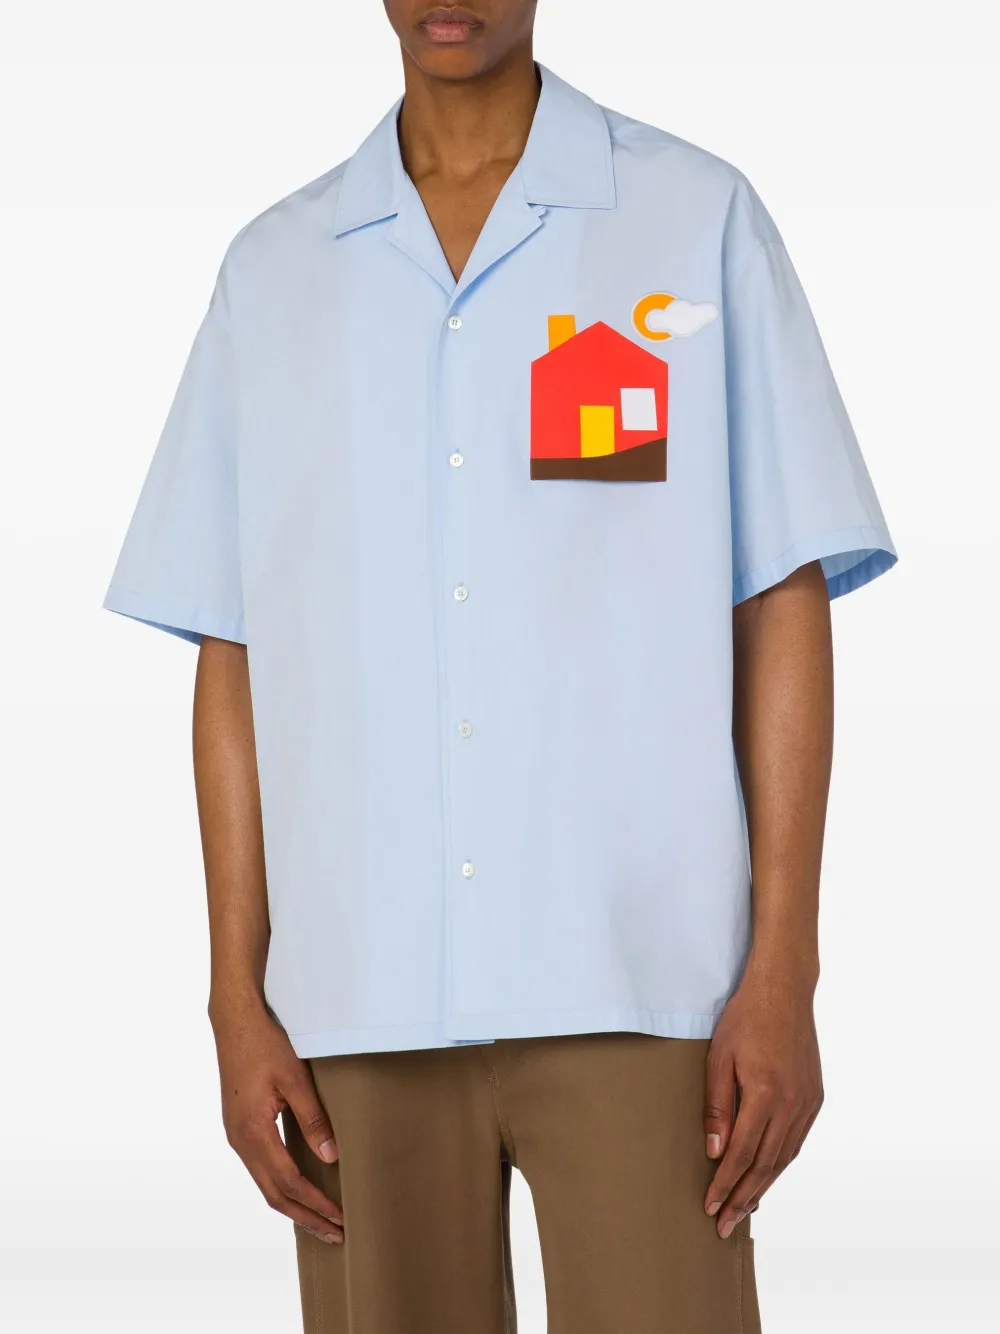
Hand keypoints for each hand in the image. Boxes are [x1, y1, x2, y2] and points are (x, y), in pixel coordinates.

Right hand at [211, 997, 344, 1243]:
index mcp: (253, 1132)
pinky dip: (280, 1185)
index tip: (339, 1218)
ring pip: (264, 1183)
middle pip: (274, 1194)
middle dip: (305, 1216)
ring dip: (293, 1205)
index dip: (315, 1204)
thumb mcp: (294, 1079)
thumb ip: (312, 1118)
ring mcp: (236, 1135)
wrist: (234, 1021)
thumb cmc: (264, 1045)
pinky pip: (260, 1167)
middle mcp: (240, 1141)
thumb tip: (330, 1157)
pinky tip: (297, 1188)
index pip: (289, 1182)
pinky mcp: (239, 1126)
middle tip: (334, 1232)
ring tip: (319, 1219)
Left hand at [703, 961, 823, 1237]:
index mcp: (766, 1094)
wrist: (784, 990)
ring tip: (744, 1210)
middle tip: (725, 1224)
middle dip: (743, 1198)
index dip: (725, 1184)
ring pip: (784, 1158)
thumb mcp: (719, 1058)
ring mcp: (807, 1102)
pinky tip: (767, 1177)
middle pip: (766, 1165)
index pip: (743, 1154)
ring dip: (763, 1187)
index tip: (711, 1206)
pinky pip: (796, 1142)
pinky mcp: (815, 1098)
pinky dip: (780, 1165)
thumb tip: (714, 1151)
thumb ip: (717, 1107)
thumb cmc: (745, 1018)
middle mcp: (792, 1104)